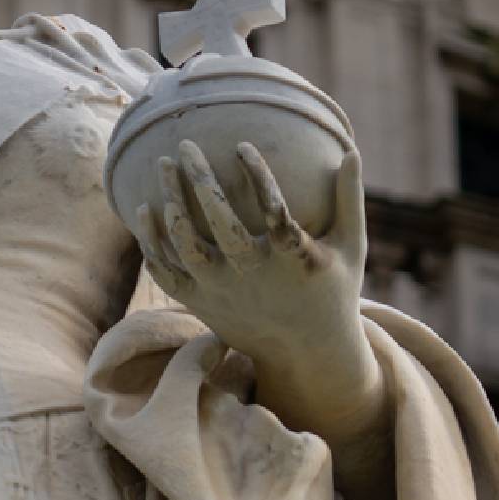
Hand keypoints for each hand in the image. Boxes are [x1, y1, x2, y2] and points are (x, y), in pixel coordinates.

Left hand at [132, 140, 383, 455]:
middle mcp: (253, 276)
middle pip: (219, 222)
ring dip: (170, 204)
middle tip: (185, 144)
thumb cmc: (331, 290)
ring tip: (161, 165)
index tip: (242, 145)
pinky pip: (167, 272)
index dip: (257, 175)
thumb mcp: (350, 247)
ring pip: (185, 245)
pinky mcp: (202, 304)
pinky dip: (152, 242)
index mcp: (292, 258)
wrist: (306, 354)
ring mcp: (223, 292)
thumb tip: (352, 150)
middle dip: (199, 179)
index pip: (272, 210)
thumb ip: (349, 198)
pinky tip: (145, 210)